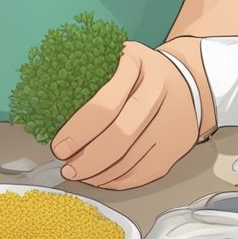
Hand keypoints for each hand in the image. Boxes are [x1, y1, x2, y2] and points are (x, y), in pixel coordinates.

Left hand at [49, 39, 209, 189]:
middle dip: (88, 159)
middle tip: (67, 167)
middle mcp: (158, 94)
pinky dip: (117, 181)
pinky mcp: (175, 146)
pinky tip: (100, 178)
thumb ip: (89, 76)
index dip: (79, 130)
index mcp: (138, 66)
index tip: (59, 146)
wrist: (190, 80)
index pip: (106, 105)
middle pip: (121, 137)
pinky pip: (143, 173)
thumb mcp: (116, 58)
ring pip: (131, 160)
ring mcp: (170, 123)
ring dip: (99, 174)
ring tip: (79, 174)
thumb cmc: (140, 73)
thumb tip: (47, 108)